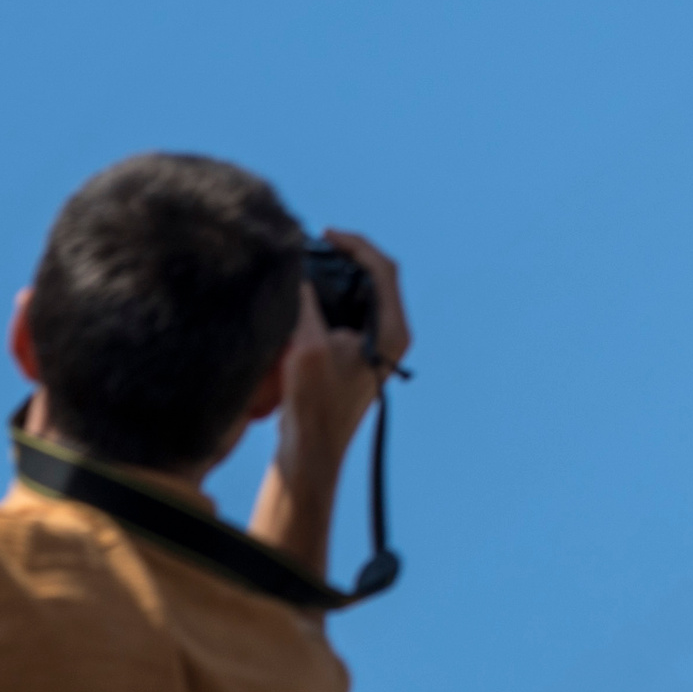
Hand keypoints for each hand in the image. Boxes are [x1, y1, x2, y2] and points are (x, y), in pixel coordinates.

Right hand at [250, 231, 411, 586]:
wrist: (309, 457)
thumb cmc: (312, 405)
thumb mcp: (306, 346)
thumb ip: (306, 302)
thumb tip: (300, 266)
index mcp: (392, 331)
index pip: (383, 269)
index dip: (355, 244)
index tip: (324, 234)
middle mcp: (390, 337)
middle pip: (374, 279)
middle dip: (344, 257)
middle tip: (313, 245)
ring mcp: (374, 350)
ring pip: (359, 297)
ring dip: (334, 278)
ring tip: (305, 265)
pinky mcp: (354, 360)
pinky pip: (346, 316)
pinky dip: (325, 301)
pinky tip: (300, 300)